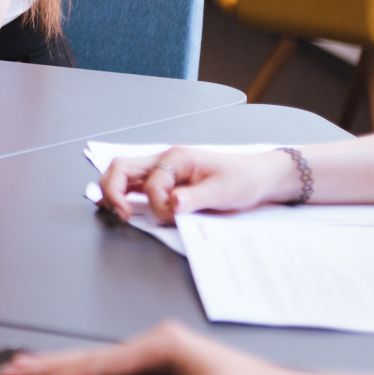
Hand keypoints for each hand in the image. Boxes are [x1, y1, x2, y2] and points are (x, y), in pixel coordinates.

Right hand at [99, 147, 300, 223]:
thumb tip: (171, 204)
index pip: (152, 183)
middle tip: (122, 214)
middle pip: (121, 168)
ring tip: (119, 211)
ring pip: (123, 174)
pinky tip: (123, 206)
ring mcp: (163, 170)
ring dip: (115, 191)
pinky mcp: (165, 181)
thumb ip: (194, 198)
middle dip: (113, 191)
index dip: (158, 204)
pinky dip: (124, 193)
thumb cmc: (243, 179)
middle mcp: (164, 160)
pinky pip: (135, 183)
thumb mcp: (223, 191)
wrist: (259, 178)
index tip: (174, 216)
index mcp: (176, 157)